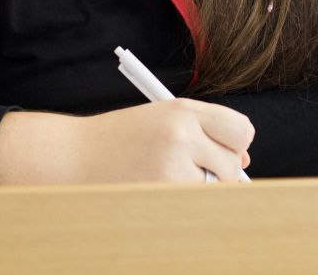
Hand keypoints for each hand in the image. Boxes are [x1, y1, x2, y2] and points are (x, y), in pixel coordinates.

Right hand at [0, 99, 252, 183]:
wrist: (72, 158)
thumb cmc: (121, 139)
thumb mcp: (162, 118)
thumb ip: (205, 130)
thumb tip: (245, 161)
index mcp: (182, 110)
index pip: (242, 130)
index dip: (235, 143)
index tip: (223, 149)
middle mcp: (181, 136)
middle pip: (234, 165)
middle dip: (219, 171)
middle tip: (187, 167)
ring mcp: (171, 169)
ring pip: (217, 190)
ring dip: (201, 190)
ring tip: (165, 177)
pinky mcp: (162, 197)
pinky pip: (195, 206)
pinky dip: (185, 204)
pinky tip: (158, 192)